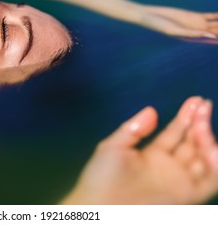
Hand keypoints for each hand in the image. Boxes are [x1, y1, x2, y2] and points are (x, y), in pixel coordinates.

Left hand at [62, 97, 217, 203]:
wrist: (99, 206)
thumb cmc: (101, 177)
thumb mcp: (113, 147)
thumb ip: (133, 129)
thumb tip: (152, 110)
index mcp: (153, 155)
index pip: (176, 133)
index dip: (186, 117)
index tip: (196, 100)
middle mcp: (169, 168)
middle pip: (193, 143)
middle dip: (200, 123)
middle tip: (203, 105)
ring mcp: (178, 181)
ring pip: (204, 159)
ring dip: (208, 140)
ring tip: (202, 124)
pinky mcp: (185, 196)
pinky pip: (210, 181)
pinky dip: (217, 165)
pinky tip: (212, 147)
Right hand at [141, 6, 217, 41]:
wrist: (150, 15)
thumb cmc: (158, 25)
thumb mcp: (173, 30)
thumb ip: (190, 32)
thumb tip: (209, 34)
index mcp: (192, 39)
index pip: (211, 40)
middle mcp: (196, 32)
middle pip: (215, 32)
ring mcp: (196, 24)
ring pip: (215, 24)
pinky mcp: (194, 16)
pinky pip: (210, 16)